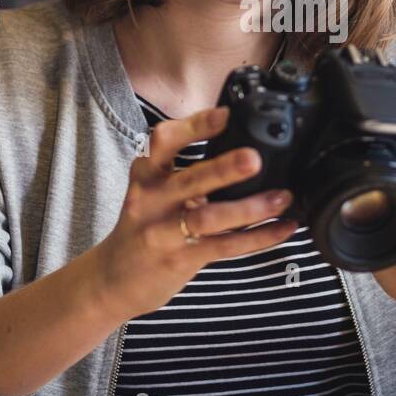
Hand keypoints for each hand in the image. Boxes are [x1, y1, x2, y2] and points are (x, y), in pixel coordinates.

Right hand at [93, 105, 298, 320]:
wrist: (112, 280)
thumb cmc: (143, 227)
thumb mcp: (152, 191)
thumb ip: (186, 172)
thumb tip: (242, 150)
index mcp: (147, 175)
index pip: (164, 142)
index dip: (194, 126)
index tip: (225, 114)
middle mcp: (152, 199)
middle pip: (190, 179)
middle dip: (223, 168)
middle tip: (254, 158)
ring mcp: (164, 232)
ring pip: (209, 217)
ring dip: (251, 208)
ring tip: (282, 197)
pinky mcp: (180, 259)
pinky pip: (225, 247)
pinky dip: (259, 237)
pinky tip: (284, 228)